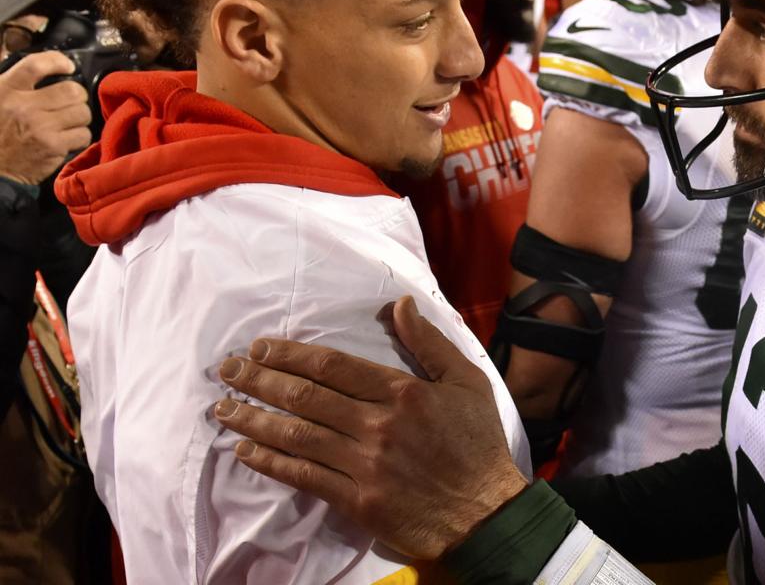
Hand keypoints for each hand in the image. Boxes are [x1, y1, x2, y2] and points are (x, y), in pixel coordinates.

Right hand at [0, 52, 89, 185]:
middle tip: (71, 103)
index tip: (68, 67)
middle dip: (77, 97)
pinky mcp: (54, 147)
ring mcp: (41, 127)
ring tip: (68, 122)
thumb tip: (46, 66)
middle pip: (72, 90)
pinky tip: (67, 139)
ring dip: (80, 117)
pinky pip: (83, 134)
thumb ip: (16, 82)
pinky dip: (80, 137)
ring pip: (82, 112)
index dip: (58, 61)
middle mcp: (24, 106)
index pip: (36, 65)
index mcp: (6, 90)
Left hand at [213, 297, 528, 559]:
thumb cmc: (479, 444)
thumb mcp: (467, 382)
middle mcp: (378, 425)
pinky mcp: (357, 501)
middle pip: (306, 396)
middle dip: (261, 380)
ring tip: (224, 407)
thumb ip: (430, 343)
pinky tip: (247, 451)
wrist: (486, 514)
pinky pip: (304, 477)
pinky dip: (271, 462)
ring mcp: (365, 465)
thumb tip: (401, 305)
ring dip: (255, 419)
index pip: (333, 365)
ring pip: (298, 435)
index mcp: (403, 392)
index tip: (261, 347)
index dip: (291, 354)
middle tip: (228, 370)